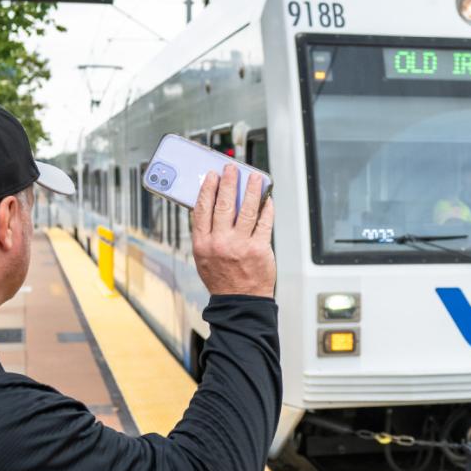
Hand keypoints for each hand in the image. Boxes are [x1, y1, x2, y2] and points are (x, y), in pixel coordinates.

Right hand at [192, 164, 275, 297]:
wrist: (240, 302)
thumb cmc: (221, 279)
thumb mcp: (203, 257)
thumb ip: (206, 233)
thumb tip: (211, 206)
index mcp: (202, 243)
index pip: (202, 208)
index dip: (207, 188)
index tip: (212, 175)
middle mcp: (220, 242)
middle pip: (225, 203)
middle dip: (229, 182)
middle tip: (233, 169)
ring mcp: (241, 245)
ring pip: (247, 209)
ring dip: (252, 189)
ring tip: (254, 177)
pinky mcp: (259, 248)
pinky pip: (264, 222)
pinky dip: (267, 208)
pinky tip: (267, 199)